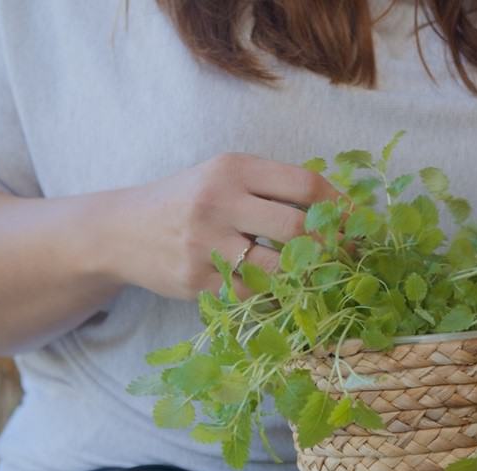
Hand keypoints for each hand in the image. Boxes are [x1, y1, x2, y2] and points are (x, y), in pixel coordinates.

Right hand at [109, 153, 341, 299]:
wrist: (121, 230)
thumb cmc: (189, 201)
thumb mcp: (225, 177)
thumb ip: (273, 186)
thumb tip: (340, 209)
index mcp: (233, 168)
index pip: (304, 184)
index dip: (339, 205)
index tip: (356, 221)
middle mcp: (219, 201)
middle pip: (298, 227)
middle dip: (331, 245)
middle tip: (347, 256)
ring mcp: (205, 244)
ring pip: (279, 268)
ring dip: (308, 276)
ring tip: (321, 276)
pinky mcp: (197, 281)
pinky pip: (254, 295)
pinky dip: (277, 296)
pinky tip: (285, 291)